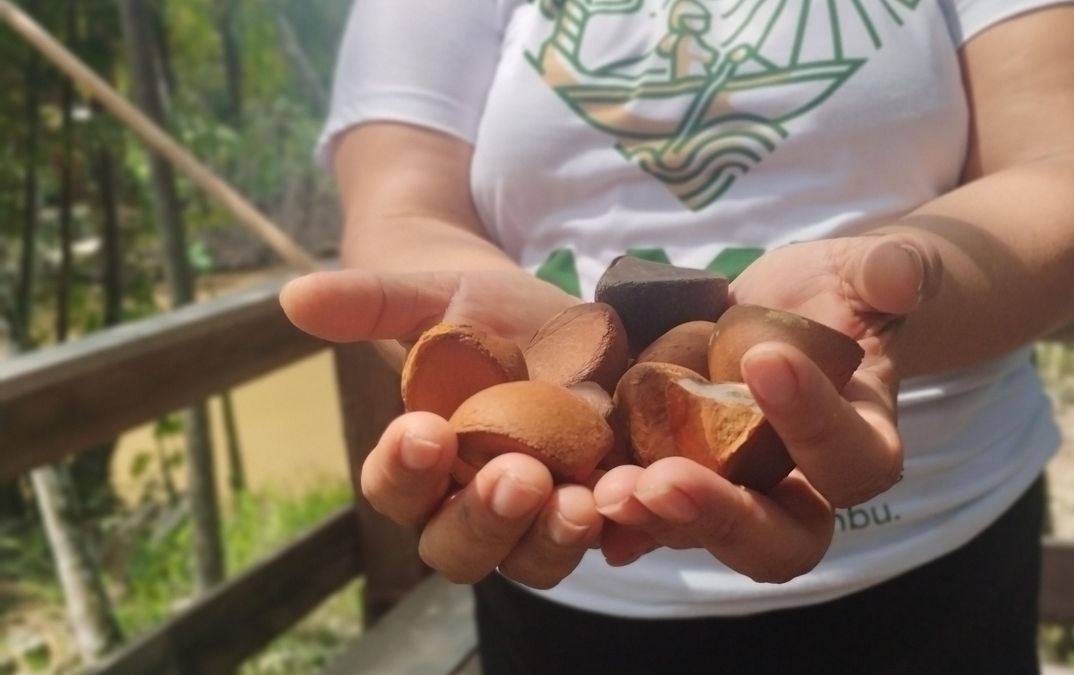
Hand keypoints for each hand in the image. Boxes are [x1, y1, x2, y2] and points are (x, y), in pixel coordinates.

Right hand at [281, 268, 602, 587]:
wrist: (549, 306)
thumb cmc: (469, 305)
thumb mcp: (429, 294)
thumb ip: (370, 301)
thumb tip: (295, 296)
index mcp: (420, 465)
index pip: (396, 489)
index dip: (403, 470)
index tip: (424, 430)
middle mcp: (472, 503)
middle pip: (461, 546)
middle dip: (485, 518)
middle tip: (516, 476)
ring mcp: (539, 511)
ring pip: (535, 557)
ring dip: (554, 537)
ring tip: (581, 499)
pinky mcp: (601, 499)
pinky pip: (611, 534)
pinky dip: (625, 527)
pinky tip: (638, 498)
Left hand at [594, 234, 941, 581]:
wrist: (786, 307)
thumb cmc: (840, 292)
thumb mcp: (868, 272)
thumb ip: (889, 273)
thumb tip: (899, 276)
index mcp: (862, 443)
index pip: (853, 460)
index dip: (815, 423)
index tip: (764, 361)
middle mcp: (802, 490)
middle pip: (780, 540)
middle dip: (723, 517)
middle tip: (666, 482)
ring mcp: (736, 495)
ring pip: (703, 535)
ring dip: (654, 521)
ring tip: (609, 492)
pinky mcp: (682, 481)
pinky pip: (652, 516)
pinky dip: (619, 519)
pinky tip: (582, 501)